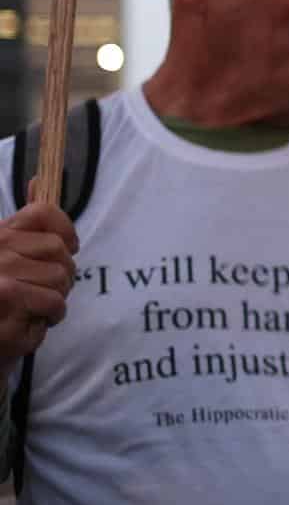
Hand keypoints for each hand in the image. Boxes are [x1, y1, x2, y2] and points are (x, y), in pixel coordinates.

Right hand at [0, 199, 77, 363]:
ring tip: (30, 310)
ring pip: (60, 282)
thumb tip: (40, 178)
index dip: (65, 232)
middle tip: (41, 291)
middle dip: (61, 276)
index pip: (43, 212)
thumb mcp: (3, 254)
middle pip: (60, 253)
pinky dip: (46, 321)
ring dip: (53, 302)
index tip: (66, 249)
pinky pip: (54, 307)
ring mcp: (1, 282)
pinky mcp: (9, 310)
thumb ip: (24, 224)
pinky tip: (24, 326)